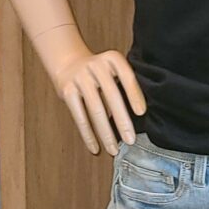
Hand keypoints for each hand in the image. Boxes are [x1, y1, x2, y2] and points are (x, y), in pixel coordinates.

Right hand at [51, 40, 146, 156]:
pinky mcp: (67, 91)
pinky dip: (88, 135)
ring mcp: (80, 78)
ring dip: (105, 133)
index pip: (127, 77)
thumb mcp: (113, 69)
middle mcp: (96, 65)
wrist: (68, 62)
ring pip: (95, 110)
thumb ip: (125, 85)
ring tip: (113, 149)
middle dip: (122, 121)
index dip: (135, 95)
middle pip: (111, 96)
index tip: (141, 113)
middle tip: (130, 140)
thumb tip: (141, 116)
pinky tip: (95, 147)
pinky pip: (79, 116)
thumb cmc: (99, 72)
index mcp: (112, 58)